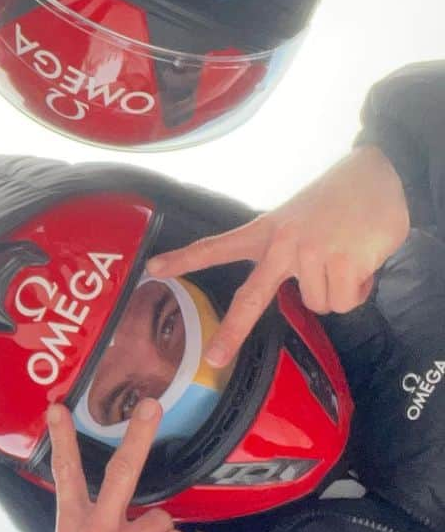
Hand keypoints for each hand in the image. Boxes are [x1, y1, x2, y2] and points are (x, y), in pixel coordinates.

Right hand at [49, 399, 188, 531]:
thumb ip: (91, 517)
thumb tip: (123, 488)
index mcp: (72, 523)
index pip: (65, 474)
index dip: (63, 439)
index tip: (58, 408)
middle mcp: (97, 531)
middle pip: (122, 472)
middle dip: (138, 435)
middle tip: (151, 405)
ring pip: (164, 519)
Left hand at [148, 145, 409, 367]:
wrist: (378, 174)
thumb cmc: (338, 199)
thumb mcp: (297, 218)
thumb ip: (285, 254)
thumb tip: (300, 293)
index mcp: (266, 230)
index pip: (217, 245)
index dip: (185, 259)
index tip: (154, 268)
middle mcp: (283, 244)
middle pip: (251, 297)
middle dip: (232, 331)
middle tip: (215, 356)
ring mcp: (312, 255)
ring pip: (319, 305)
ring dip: (338, 289)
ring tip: (346, 256)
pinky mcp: (342, 263)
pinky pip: (346, 301)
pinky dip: (359, 288)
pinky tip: (362, 260)